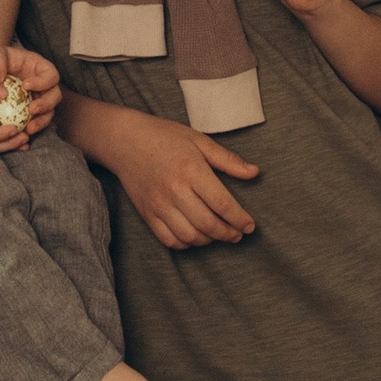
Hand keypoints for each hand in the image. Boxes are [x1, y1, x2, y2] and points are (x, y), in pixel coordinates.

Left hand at [0, 37, 61, 144]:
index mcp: (39, 67)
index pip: (50, 74)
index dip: (43, 81)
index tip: (25, 85)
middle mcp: (42, 84)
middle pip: (55, 95)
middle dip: (46, 105)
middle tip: (31, 110)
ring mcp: (37, 99)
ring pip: (48, 112)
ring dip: (41, 121)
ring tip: (28, 128)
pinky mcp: (29, 113)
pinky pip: (35, 122)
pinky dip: (30, 129)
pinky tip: (21, 135)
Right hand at [103, 114, 262, 247]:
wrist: (125, 140)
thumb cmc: (164, 137)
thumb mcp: (199, 141)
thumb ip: (228, 160)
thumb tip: (255, 173)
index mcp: (192, 170)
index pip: (222, 204)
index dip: (240, 219)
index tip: (250, 226)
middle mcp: (175, 190)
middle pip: (208, 224)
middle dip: (228, 234)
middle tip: (238, 235)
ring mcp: (159, 204)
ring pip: (190, 236)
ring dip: (209, 241)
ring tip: (218, 235)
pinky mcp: (147, 213)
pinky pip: (168, 239)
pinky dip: (185, 244)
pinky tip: (195, 236)